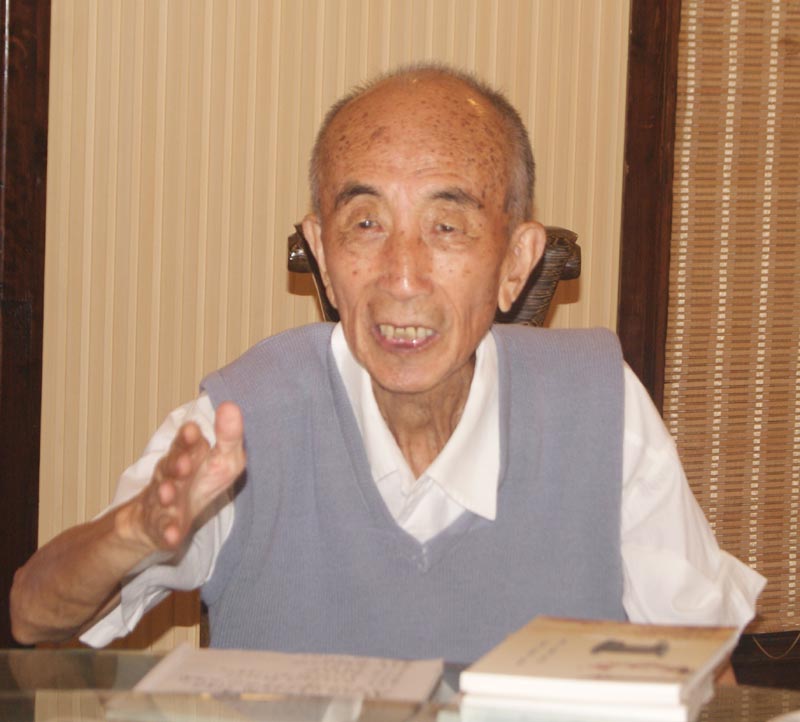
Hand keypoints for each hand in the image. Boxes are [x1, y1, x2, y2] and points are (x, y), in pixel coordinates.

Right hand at [133, 401, 245, 550]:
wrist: (162, 519)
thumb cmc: (199, 482)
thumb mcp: (223, 459)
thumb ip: (228, 436)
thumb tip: (230, 406)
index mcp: (188, 455)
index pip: (187, 443)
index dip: (189, 438)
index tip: (193, 429)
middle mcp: (171, 475)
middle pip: (171, 466)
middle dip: (176, 463)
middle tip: (184, 463)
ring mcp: (163, 501)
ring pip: (162, 496)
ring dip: (165, 494)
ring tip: (168, 494)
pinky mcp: (161, 527)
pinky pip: (163, 529)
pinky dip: (167, 531)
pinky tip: (172, 536)